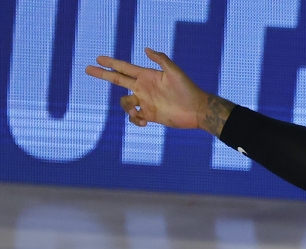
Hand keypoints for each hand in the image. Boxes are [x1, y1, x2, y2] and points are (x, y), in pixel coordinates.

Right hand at [84, 48, 230, 134]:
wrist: (197, 110)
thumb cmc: (188, 89)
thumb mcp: (175, 72)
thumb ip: (161, 60)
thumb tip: (146, 49)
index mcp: (147, 76)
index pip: (125, 68)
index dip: (111, 63)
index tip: (98, 58)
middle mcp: (143, 88)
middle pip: (118, 80)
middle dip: (103, 74)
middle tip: (88, 69)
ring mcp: (146, 102)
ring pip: (125, 102)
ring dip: (126, 107)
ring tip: (137, 111)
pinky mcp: (150, 115)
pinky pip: (134, 117)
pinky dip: (134, 119)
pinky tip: (143, 121)